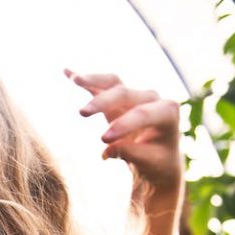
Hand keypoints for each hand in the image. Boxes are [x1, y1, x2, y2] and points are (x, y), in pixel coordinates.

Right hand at [66, 69, 183, 201]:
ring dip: (93, 80)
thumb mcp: (149, 162)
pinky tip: (67, 72)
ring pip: (113, 83)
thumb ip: (132, 154)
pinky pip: (101, 86)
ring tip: (75, 80)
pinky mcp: (118, 97)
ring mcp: (134, 95)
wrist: (158, 158)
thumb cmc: (157, 162)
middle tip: (82, 114)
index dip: (123, 124)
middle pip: (124, 94)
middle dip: (103, 102)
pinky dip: (86, 80)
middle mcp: (152, 98)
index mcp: (167, 112)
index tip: (103, 140)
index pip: (143, 114)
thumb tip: (107, 151)